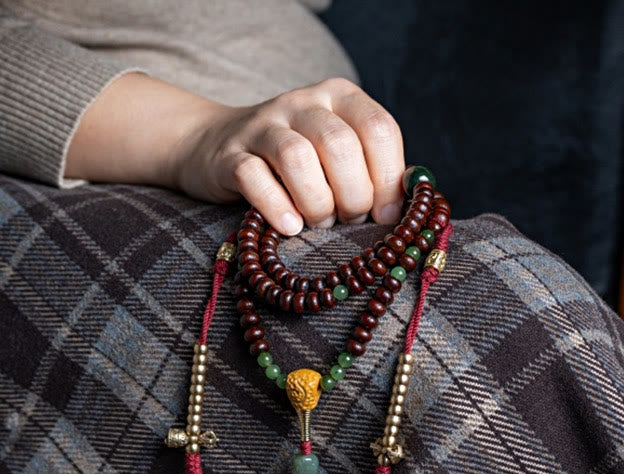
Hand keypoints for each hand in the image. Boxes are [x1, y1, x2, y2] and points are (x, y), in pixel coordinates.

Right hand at [175, 78, 405, 234]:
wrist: (217, 146)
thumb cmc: (298, 165)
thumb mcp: (339, 155)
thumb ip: (373, 170)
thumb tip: (406, 206)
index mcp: (340, 97)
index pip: (378, 128)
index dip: (388, 178)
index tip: (386, 215)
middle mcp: (303, 103)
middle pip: (340, 145)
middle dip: (353, 196)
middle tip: (348, 218)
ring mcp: (263, 125)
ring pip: (297, 158)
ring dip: (317, 204)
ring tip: (319, 222)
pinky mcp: (229, 154)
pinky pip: (254, 178)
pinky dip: (277, 208)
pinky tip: (290, 226)